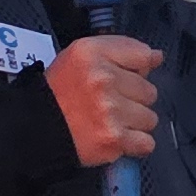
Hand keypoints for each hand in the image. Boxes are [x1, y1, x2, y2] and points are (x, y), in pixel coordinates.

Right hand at [47, 34, 160, 164]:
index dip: (137, 70)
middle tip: (110, 104)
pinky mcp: (114, 139)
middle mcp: (103, 79)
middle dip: (133, 99)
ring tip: (111, 122)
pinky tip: (117, 138)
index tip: (123, 78)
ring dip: (134, 124)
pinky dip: (134, 145)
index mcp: (92, 53)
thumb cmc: (61, 92)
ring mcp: (110, 110)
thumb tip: (157, 56)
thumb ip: (121, 51)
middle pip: (149, 91)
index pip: (143, 55)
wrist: (38, 128)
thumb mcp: (82, 56)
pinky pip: (147, 143)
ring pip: (150, 118)